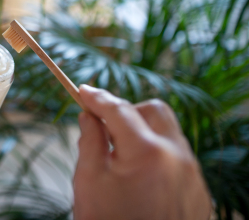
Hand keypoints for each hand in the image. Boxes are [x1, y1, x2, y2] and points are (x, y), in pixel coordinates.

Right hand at [73, 85, 211, 219]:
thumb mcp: (88, 181)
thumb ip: (90, 140)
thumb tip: (89, 115)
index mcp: (146, 152)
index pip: (118, 109)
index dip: (97, 98)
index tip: (82, 91)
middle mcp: (177, 157)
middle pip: (153, 110)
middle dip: (127, 111)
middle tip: (104, 126)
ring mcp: (192, 174)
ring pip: (169, 132)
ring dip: (144, 132)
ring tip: (121, 157)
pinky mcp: (199, 190)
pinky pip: (179, 156)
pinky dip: (158, 153)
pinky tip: (140, 175)